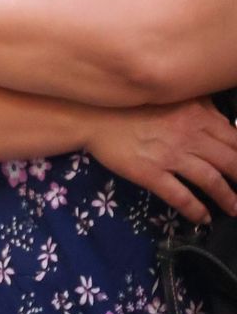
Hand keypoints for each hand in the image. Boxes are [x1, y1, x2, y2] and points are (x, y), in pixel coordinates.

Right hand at [86, 99, 236, 223]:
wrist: (92, 116)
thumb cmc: (131, 105)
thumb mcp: (170, 96)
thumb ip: (201, 105)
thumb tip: (225, 119)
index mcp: (197, 115)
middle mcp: (188, 135)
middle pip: (231, 162)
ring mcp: (169, 156)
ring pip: (211, 181)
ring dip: (228, 198)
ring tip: (235, 209)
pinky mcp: (150, 173)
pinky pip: (180, 196)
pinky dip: (196, 210)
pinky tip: (203, 217)